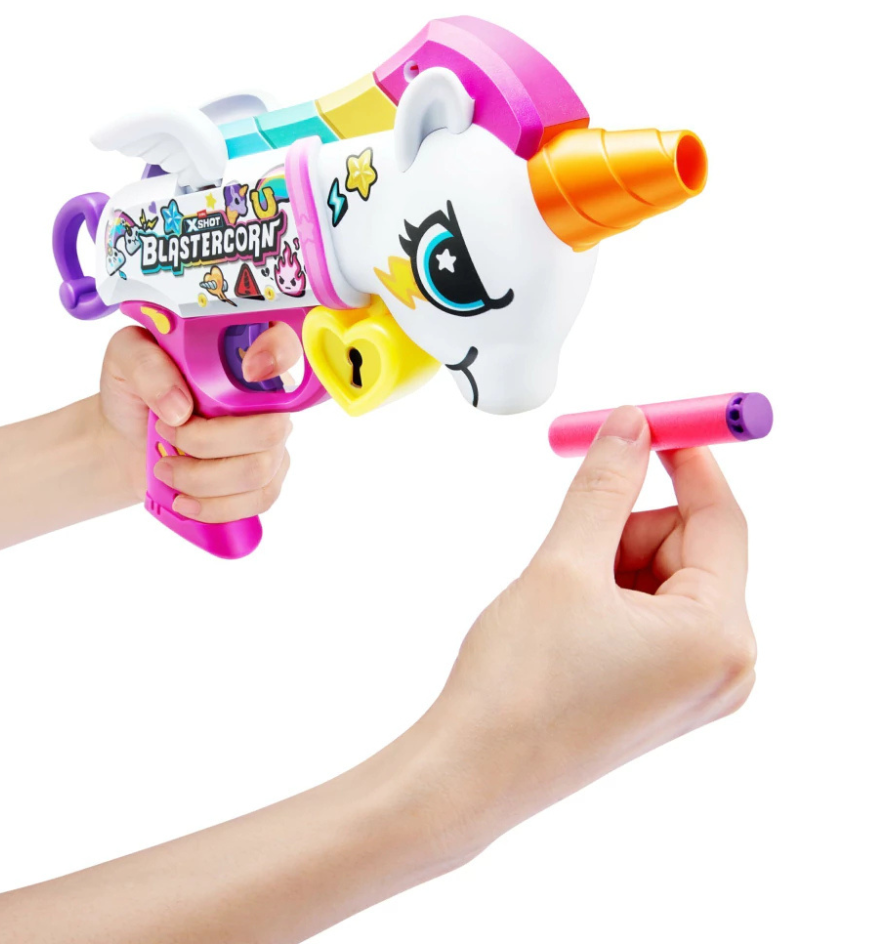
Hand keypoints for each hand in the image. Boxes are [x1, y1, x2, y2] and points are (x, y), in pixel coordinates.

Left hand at [96, 322, 301, 520]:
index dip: (278, 355)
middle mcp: (269, 396)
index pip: (285, 343)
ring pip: (259, 470)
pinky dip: (214, 507)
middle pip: (271, 428)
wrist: (125, 440)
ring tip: (164, 470)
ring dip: (202, 478)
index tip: (248, 371)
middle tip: (167, 434)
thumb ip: (147, 366)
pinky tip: (184, 501)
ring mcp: (272, 441)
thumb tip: (180, 406)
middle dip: (209, 442)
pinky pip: (257, 500)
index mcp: (243, 351)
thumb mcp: (125, 360)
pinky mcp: (265, 479)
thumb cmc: (134, 392)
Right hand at [429, 406, 755, 842]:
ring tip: (558, 597)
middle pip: (692, 549)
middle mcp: (724, 668)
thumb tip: (631, 425)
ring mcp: (694, 687)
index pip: (721, 519)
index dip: (686, 461)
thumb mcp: (565, 564)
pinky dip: (611, 594)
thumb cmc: (519, 683)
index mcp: (718, 637)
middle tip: (573, 535)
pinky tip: (566, 620)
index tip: (649, 422)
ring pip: (665, 579)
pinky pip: (653, 615)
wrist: (472, 773)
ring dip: (612, 562)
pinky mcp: (662, 695)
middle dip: (630, 525)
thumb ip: (605, 486)